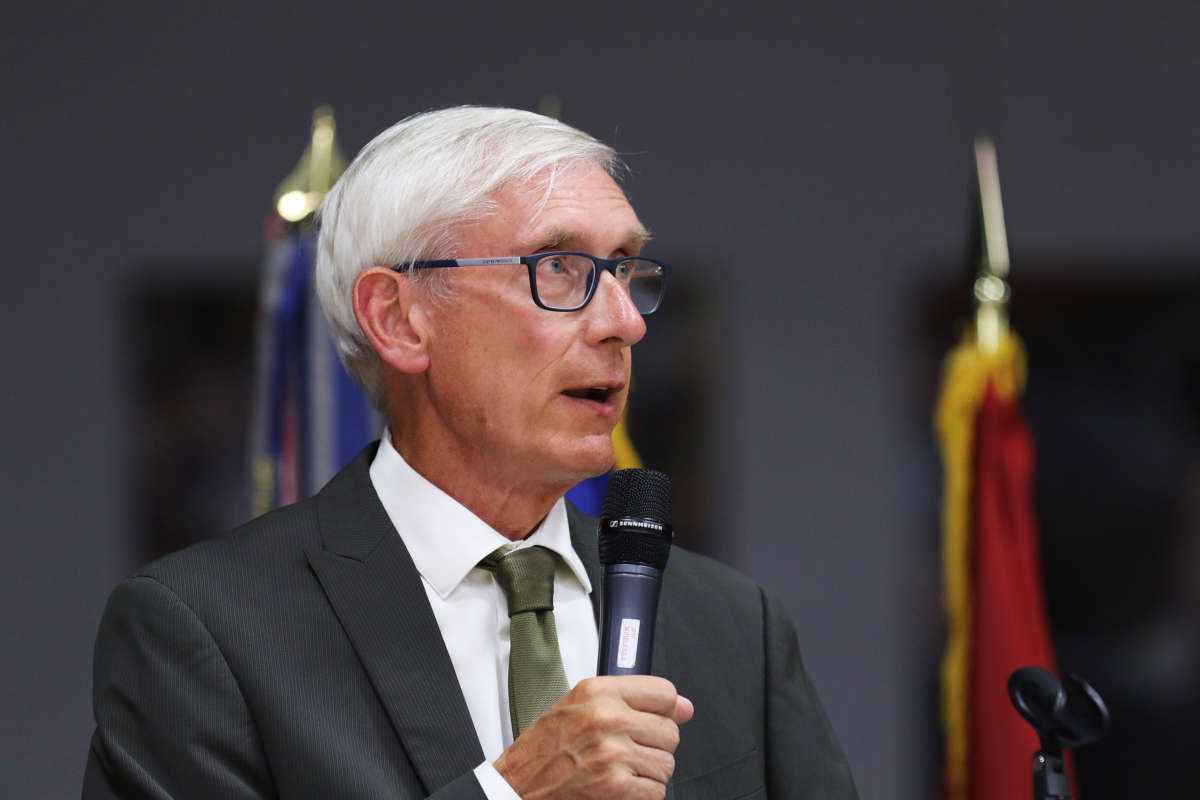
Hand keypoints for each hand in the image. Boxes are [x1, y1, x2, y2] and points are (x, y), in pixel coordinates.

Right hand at [493, 675, 693, 799]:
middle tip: (629, 750)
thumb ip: (630, 700)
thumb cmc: (543, 749)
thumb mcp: (578, 707)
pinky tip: (621, 786)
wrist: (516, 787)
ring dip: (650, 772)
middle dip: (655, 745)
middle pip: (670, 731)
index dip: (668, 708)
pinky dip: (644, 793)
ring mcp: (613, 753)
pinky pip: (657, 790)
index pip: (663, 692)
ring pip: (667, 763)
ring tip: (622, 769)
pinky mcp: (617, 785)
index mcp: (597, 692)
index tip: (665, 717)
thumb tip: (683, 707)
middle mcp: (607, 718)